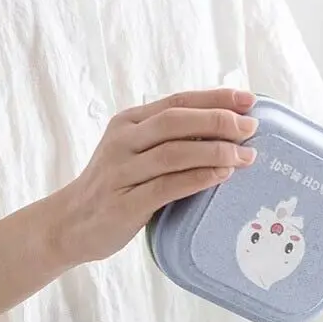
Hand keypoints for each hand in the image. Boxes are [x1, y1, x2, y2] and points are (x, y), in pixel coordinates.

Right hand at [55, 88, 258, 265]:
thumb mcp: (137, 154)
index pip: (177, 102)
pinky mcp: (125, 203)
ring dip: (215, 152)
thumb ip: (170, 141)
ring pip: (174, 153)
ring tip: (246, 156)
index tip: (248, 100)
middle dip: (218, 121)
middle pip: (176, 121)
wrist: (71, 223)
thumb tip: (226, 132)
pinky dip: (198, 178)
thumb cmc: (117, 187)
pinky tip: (222, 175)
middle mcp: (123, 141)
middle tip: (251, 128)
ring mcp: (122, 171)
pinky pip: (167, 187)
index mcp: (129, 122)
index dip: (214, 98)